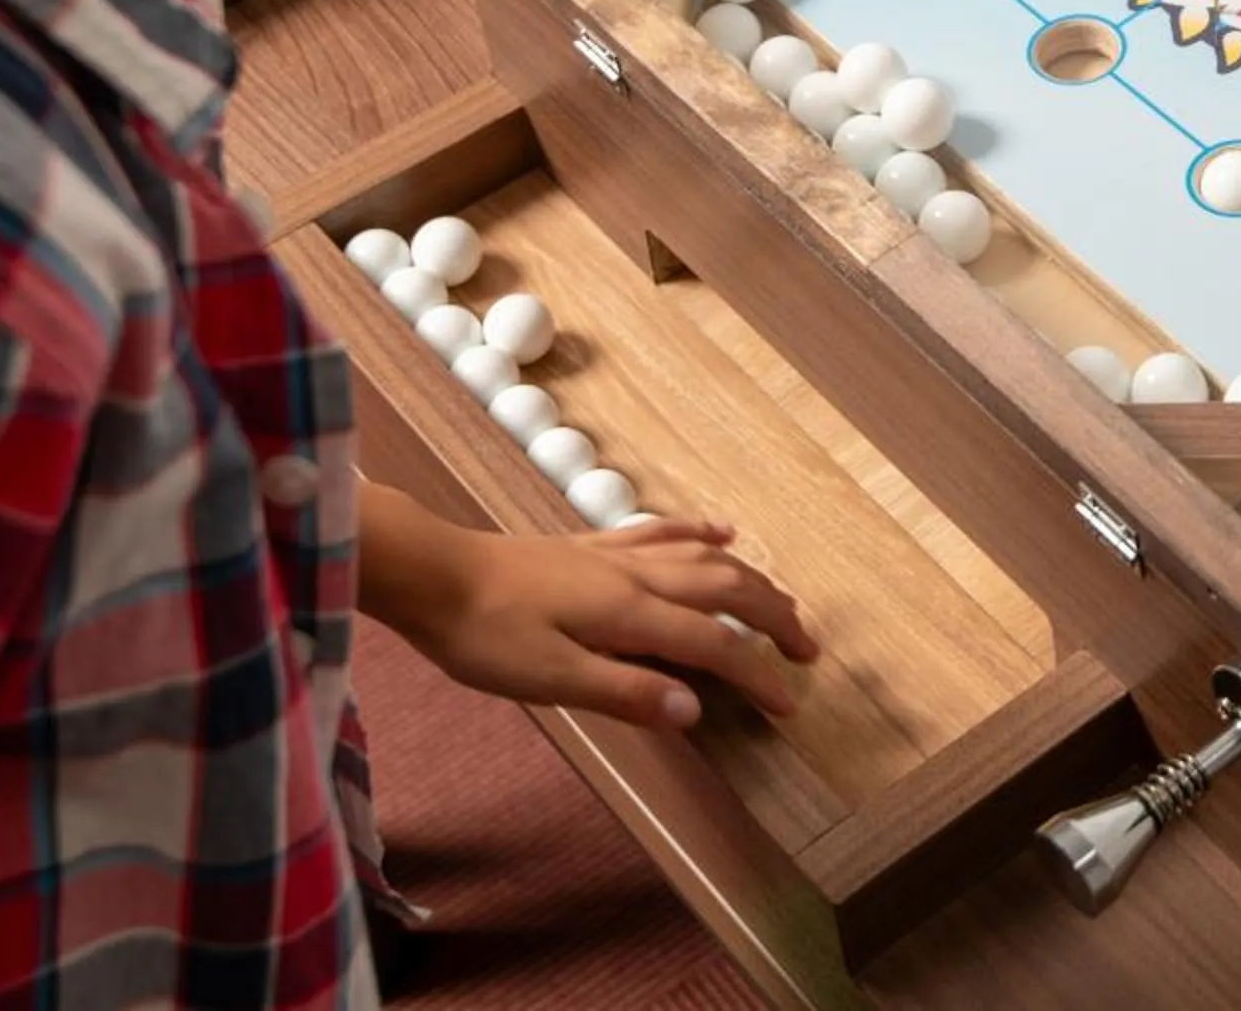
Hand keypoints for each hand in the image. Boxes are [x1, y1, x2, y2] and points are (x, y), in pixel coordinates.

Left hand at [362, 486, 819, 730]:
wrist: (432, 573)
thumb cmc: (483, 635)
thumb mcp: (550, 678)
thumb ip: (626, 693)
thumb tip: (695, 710)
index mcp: (629, 613)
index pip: (713, 646)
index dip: (756, 675)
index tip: (789, 705)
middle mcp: (635, 576)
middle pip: (726, 589)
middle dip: (774, 618)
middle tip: (808, 650)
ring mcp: (615, 555)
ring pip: (704, 558)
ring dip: (751, 578)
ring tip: (781, 602)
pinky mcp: (592, 545)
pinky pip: (663, 531)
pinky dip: (700, 531)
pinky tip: (721, 530)